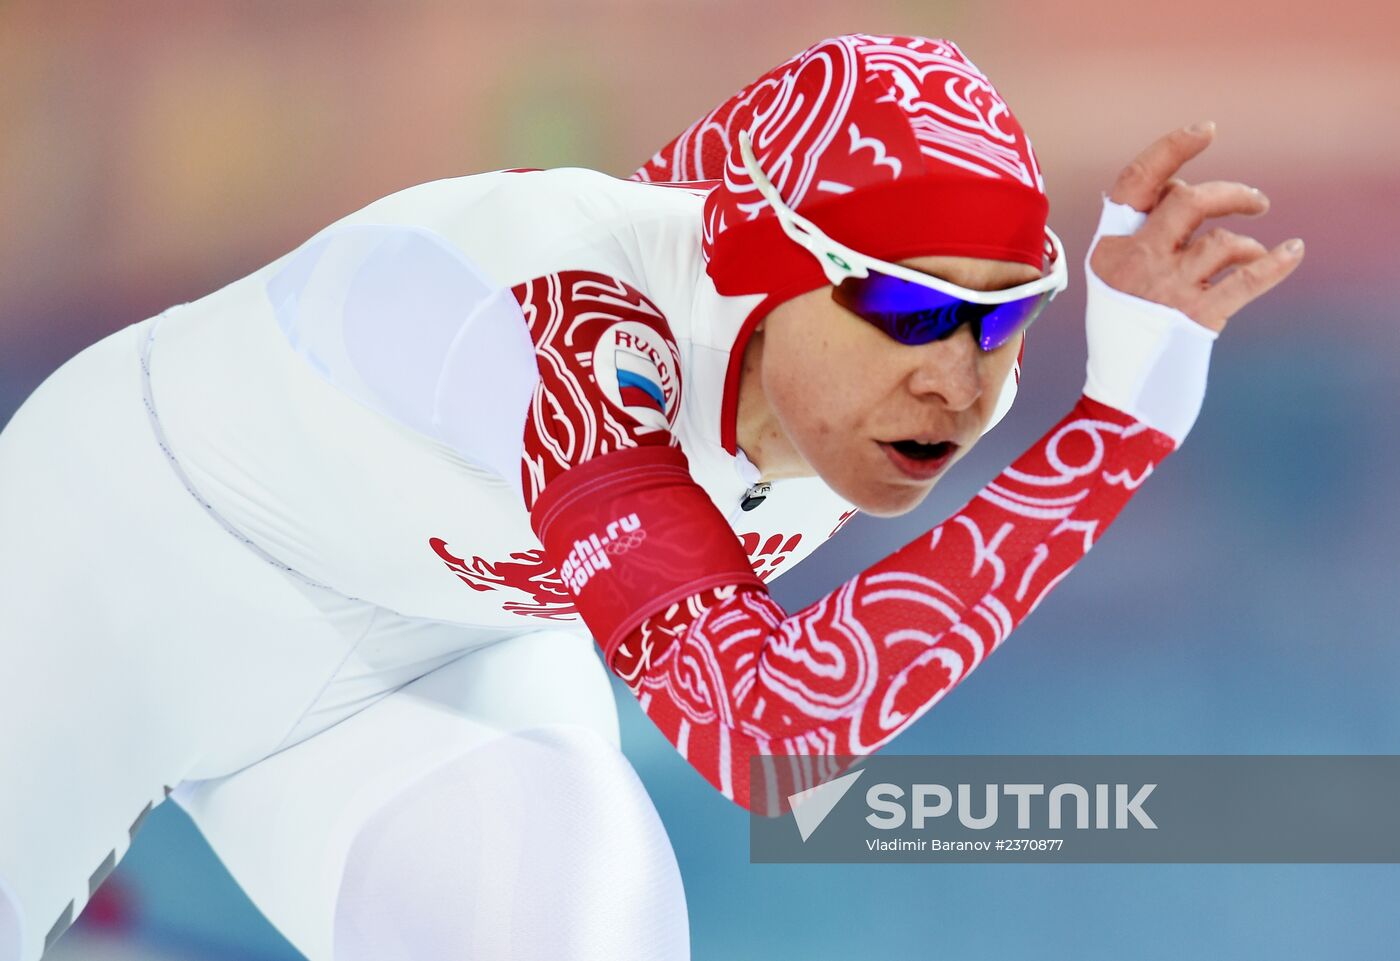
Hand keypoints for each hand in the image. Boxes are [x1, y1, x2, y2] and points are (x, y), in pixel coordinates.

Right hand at [1090, 122, 1304, 333]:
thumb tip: (1179, 189)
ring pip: (1221, 240)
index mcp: (1111, 247)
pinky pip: (1247, 279)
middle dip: (1230, 194)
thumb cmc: (1123, 331)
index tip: (1206, 130)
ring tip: (1252, 253)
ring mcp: (1166, 288)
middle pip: (1189, 200)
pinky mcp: (1196, 316)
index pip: (1137, 182)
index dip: (1172, 148)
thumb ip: (1140, 233)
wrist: (1121, 395)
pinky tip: (1292, 252)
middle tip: (1256, 202)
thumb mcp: (1114, 277)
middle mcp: (1136, 261)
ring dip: (1246, 242)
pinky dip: (1275, 263)